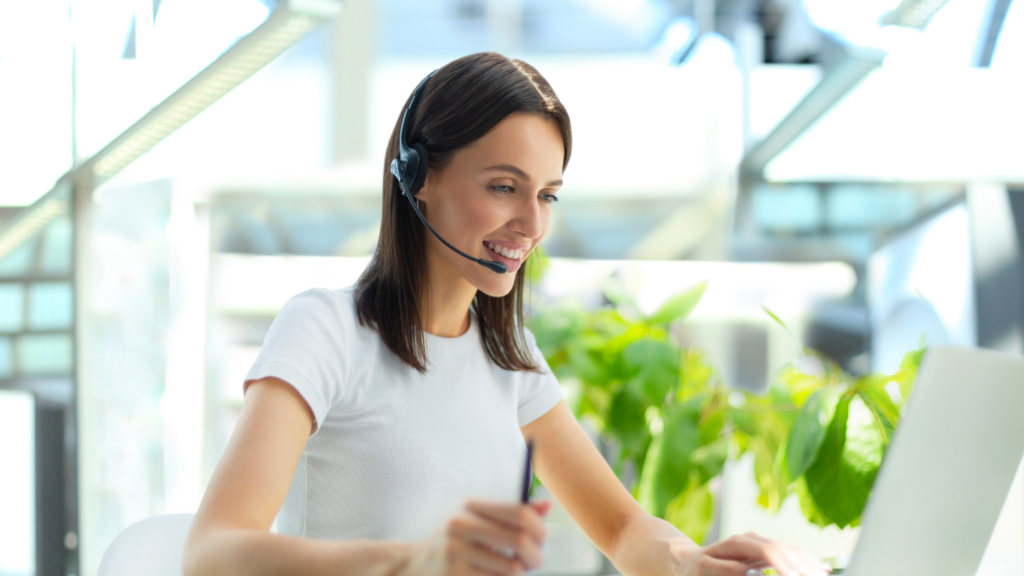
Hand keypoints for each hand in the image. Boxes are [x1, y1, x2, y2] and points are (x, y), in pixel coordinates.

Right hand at [397, 499, 551, 575]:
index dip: (539, 528)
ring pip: (512, 568)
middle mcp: (462, 526)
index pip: (519, 513)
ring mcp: (456, 553)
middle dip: (536, 555)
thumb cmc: (455, 545)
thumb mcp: (478, 523)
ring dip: (519, 573)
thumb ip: (512, 516)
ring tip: (512, 571)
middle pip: (521, 540)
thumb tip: (546, 506)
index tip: (541, 539)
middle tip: (535, 562)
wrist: (413, 567)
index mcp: (471, 508)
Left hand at [675, 532, 831, 575]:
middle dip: (801, 563)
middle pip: (782, 549)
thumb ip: (725, 569)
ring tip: (824, 572)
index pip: (769, 551)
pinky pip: (785, 553)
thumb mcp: (705, 569)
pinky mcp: (760, 549)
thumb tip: (748, 570)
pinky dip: (802, 560)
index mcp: (737, 543)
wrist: (689, 561)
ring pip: (786, 549)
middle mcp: (749, 540)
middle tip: (820, 575)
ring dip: (806, 561)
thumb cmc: (695, 570)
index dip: (785, 564)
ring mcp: (756, 543)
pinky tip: (819, 567)